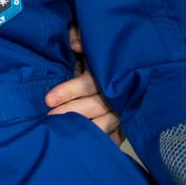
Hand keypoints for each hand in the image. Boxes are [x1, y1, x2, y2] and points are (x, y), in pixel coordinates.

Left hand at [45, 26, 121, 141]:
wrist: (137, 58)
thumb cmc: (103, 50)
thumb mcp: (92, 38)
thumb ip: (81, 36)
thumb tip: (74, 44)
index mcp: (108, 71)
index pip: (89, 83)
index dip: (68, 91)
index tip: (48, 99)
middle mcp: (118, 92)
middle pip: (96, 105)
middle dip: (72, 112)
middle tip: (50, 119)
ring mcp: (125, 108)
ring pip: (106, 122)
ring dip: (86, 129)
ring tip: (64, 135)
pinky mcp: (128, 122)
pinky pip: (119, 135)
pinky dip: (106, 142)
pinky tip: (90, 147)